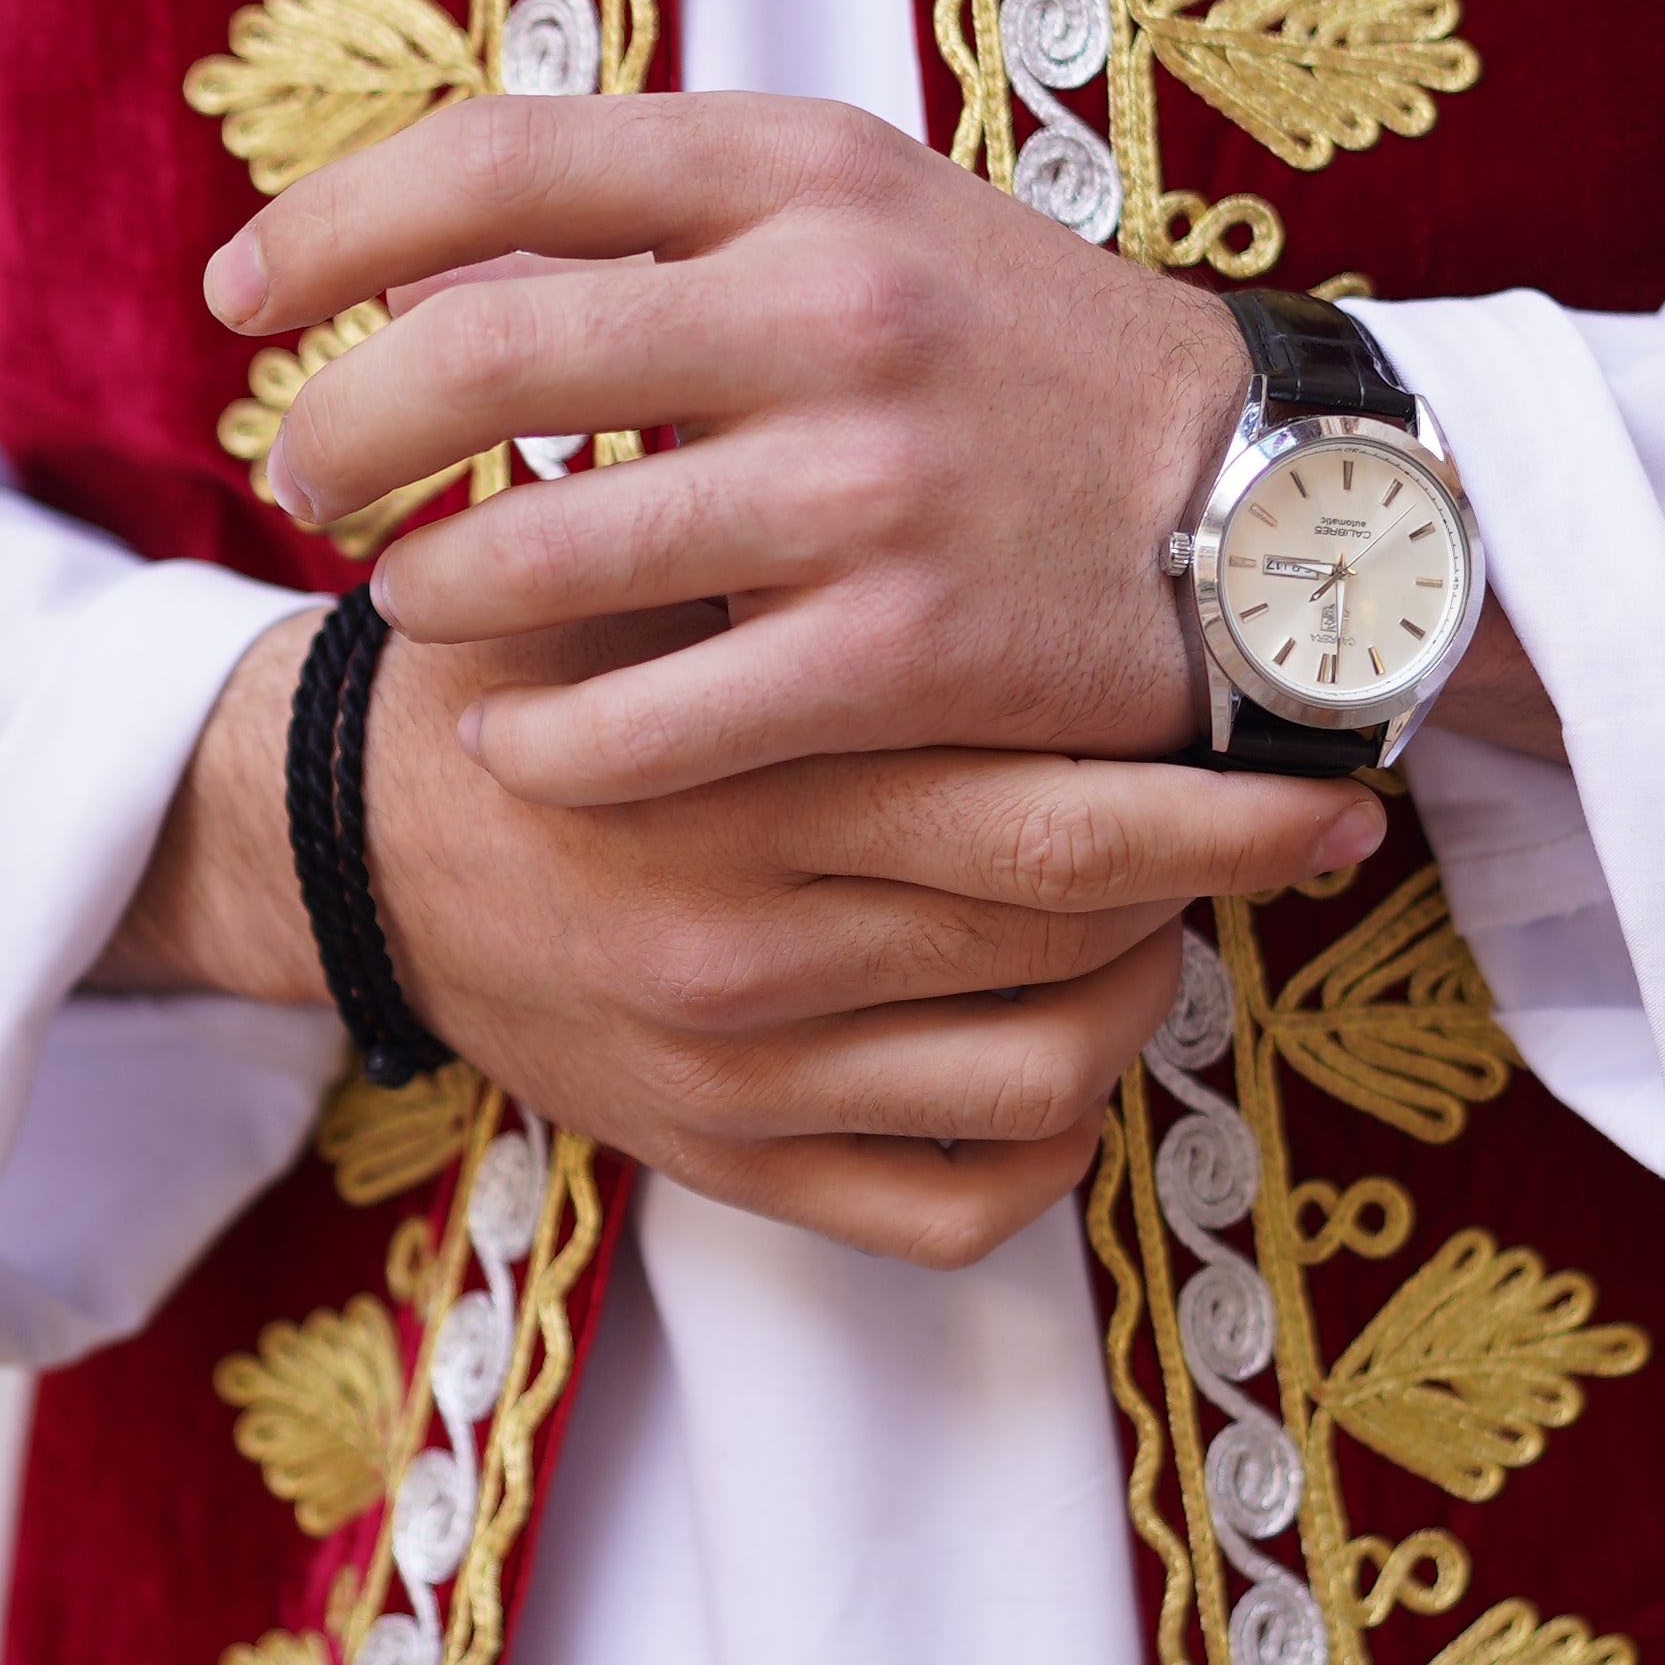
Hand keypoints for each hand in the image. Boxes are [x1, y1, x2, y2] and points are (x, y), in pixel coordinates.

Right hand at [96, 606, 1386, 1266]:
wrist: (341, 847)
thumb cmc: (519, 675)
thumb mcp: (614, 569)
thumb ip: (774, 537)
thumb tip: (1009, 459)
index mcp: (736, 788)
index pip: (1044, 815)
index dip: (1215, 792)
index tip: (1322, 749)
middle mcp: (749, 948)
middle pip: (1070, 933)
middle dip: (1223, 871)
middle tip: (1314, 819)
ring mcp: (742, 1077)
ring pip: (1041, 1071)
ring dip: (1139, 991)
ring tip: (1158, 913)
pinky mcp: (728, 1166)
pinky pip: (950, 1205)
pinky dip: (1046, 1140)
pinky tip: (1064, 1048)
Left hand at [211, 94, 1248, 806]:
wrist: (1268, 502)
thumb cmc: (1022, 360)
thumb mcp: (870, 217)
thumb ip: (666, 218)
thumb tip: (414, 264)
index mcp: (807, 169)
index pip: (502, 154)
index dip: (333, 221)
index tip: (244, 295)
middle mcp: (831, 303)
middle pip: (474, 349)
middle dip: (336, 428)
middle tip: (295, 478)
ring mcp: (866, 483)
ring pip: (533, 550)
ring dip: (427, 593)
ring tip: (414, 607)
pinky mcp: (903, 653)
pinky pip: (644, 721)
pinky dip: (543, 744)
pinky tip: (519, 741)